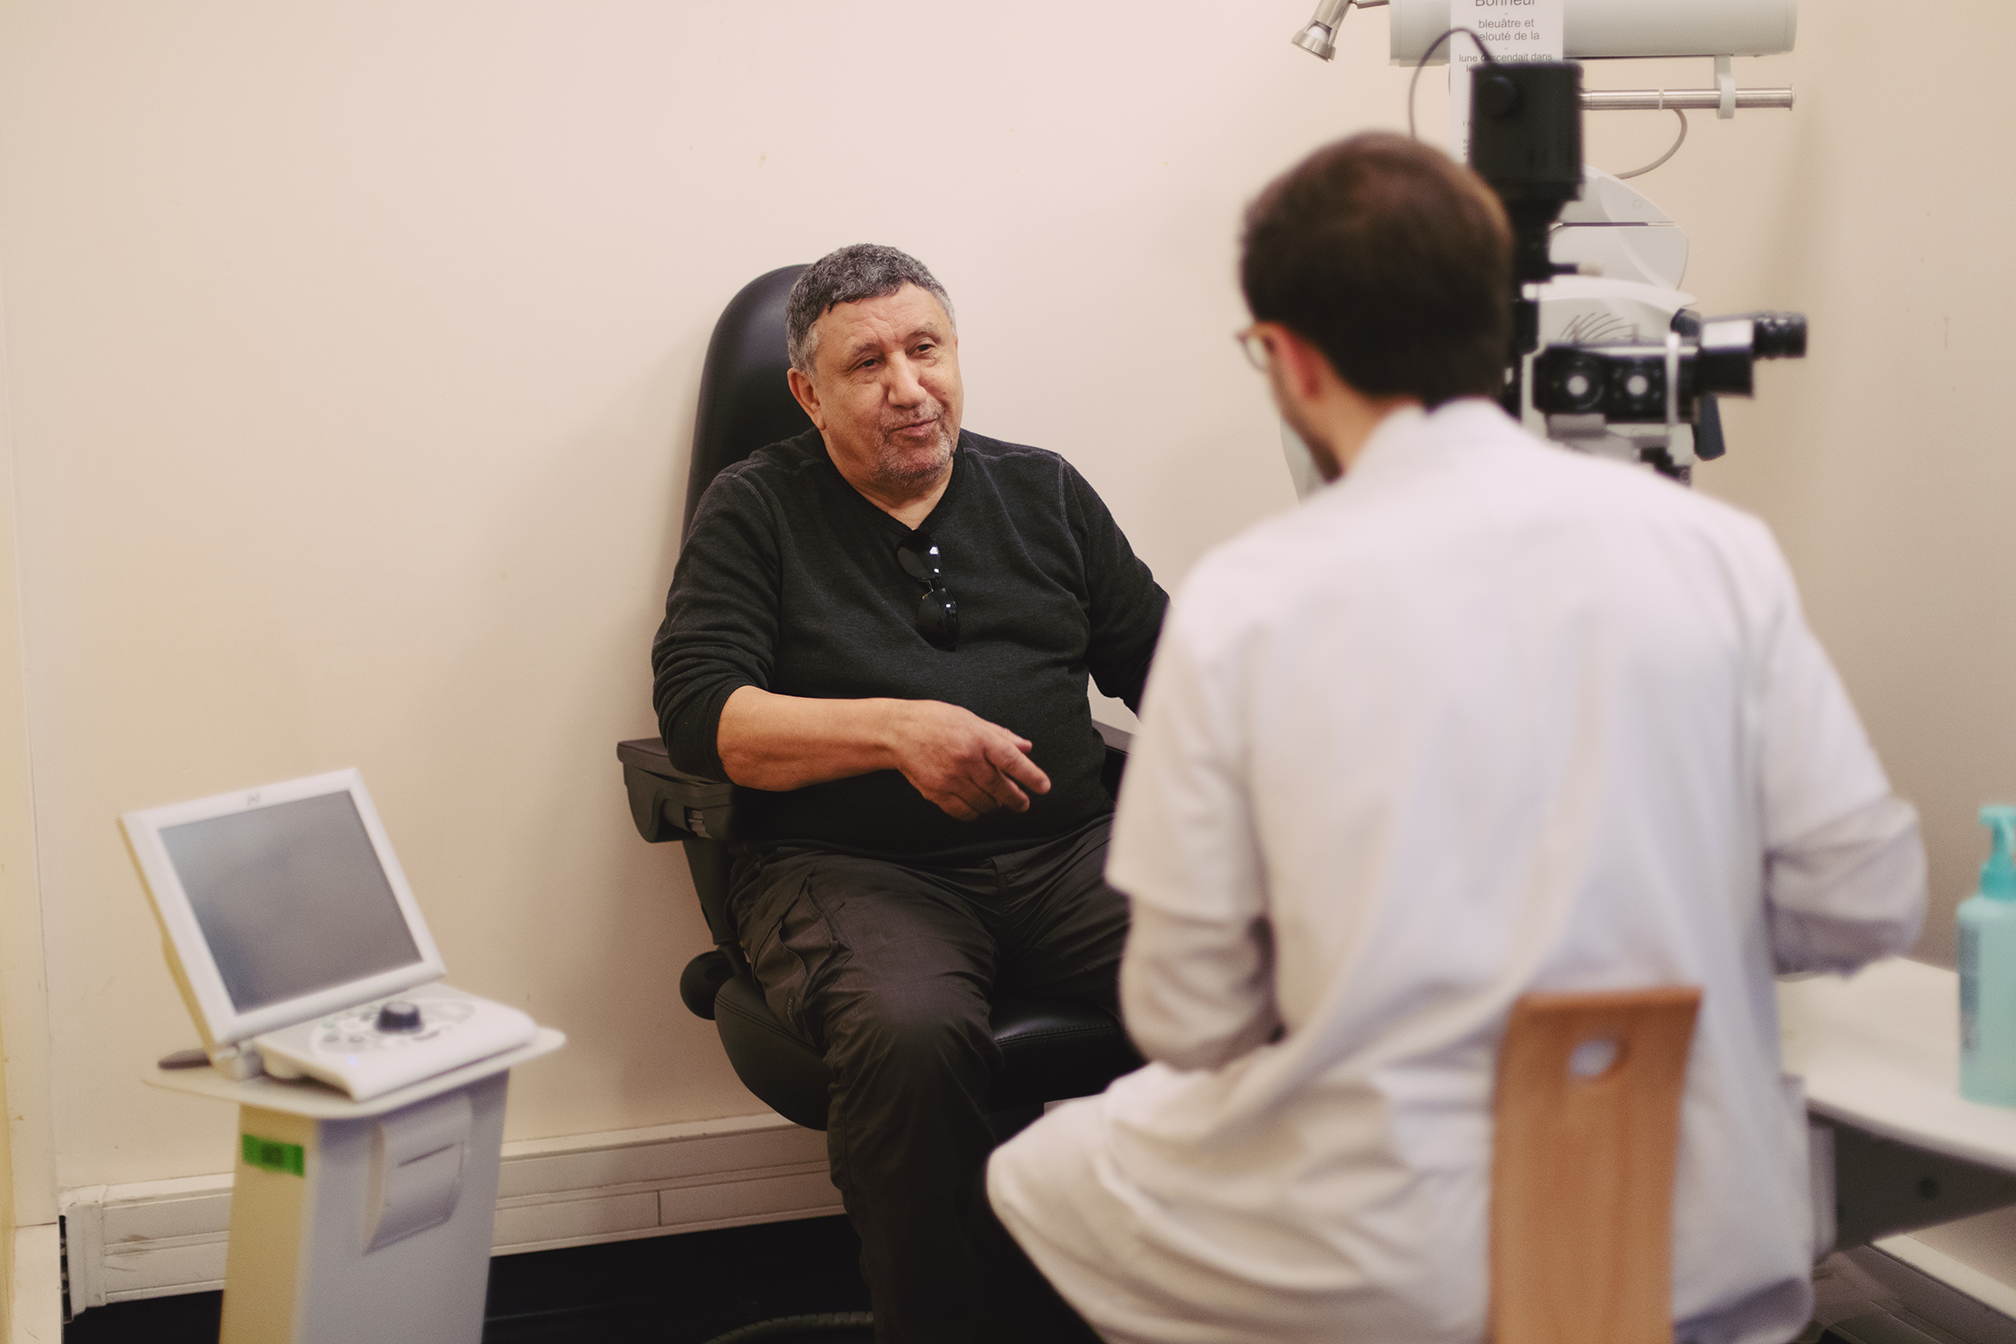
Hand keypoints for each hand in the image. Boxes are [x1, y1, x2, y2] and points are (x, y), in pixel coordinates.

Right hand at [886, 701, 1050, 820]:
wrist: (898, 732)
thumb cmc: (936, 721)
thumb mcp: (971, 719)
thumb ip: (1000, 735)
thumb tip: (1026, 748)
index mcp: (978, 738)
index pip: (1012, 760)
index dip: (1031, 775)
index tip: (1044, 787)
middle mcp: (967, 759)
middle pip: (1000, 787)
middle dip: (1016, 799)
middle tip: (1023, 804)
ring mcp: (951, 778)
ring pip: (983, 803)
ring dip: (994, 805)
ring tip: (996, 801)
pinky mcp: (936, 792)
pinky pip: (963, 811)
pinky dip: (974, 813)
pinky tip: (976, 807)